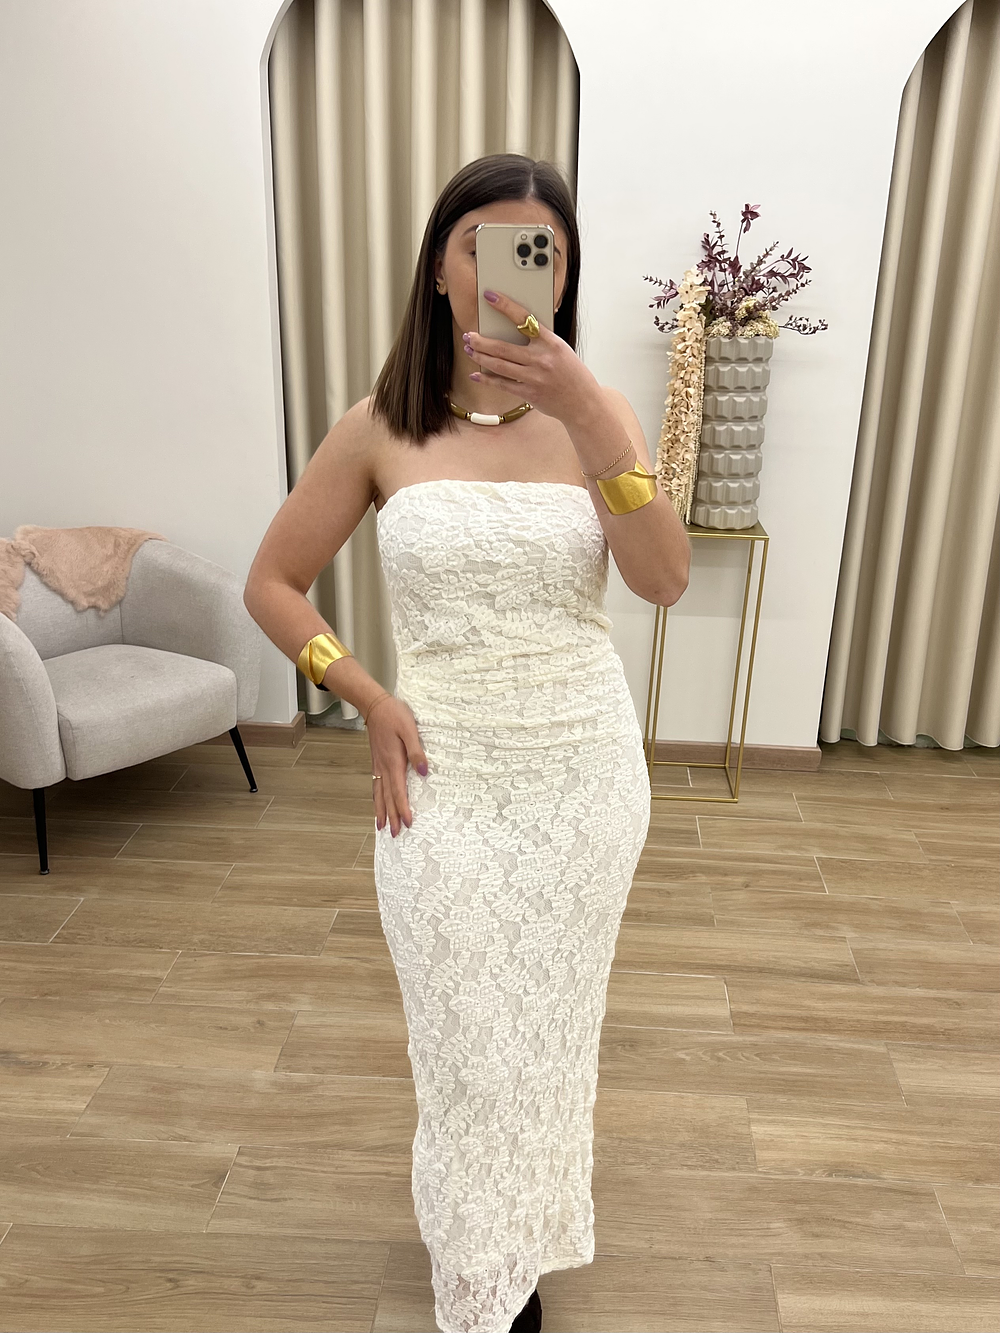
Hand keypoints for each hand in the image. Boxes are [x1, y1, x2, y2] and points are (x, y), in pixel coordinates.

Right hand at [366, 694, 428, 836]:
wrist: (375, 705)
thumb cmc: (394, 715)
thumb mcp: (409, 729)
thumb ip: (416, 751)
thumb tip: (423, 771)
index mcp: (393, 762)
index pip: (398, 791)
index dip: (403, 808)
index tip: (408, 823)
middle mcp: (384, 767)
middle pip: (387, 798)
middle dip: (391, 816)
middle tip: (394, 834)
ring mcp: (378, 766)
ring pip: (378, 794)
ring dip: (381, 811)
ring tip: (381, 826)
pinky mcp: (377, 762)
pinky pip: (375, 786)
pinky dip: (376, 799)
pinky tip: (377, 804)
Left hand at [463, 290, 600, 425]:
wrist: (583, 401)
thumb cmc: (571, 373)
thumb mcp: (560, 350)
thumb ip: (540, 341)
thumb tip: (513, 332)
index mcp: (551, 342)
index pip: (524, 318)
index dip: (505, 306)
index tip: (489, 296)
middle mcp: (541, 359)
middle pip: (503, 347)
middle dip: (481, 341)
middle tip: (469, 335)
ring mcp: (534, 377)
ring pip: (499, 365)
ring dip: (481, 357)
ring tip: (470, 350)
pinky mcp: (529, 394)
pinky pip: (502, 384)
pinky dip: (487, 379)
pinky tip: (477, 373)